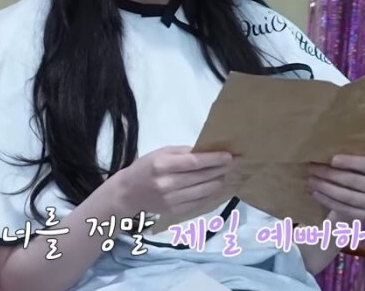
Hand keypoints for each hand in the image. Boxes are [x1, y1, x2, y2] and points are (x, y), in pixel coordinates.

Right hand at [109, 146, 233, 219]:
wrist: (128, 194)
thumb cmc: (145, 167)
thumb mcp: (161, 153)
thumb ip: (183, 152)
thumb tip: (206, 152)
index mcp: (164, 165)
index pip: (195, 162)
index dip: (214, 160)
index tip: (229, 156)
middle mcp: (168, 184)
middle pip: (201, 177)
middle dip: (220, 170)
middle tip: (236, 163)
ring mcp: (172, 201)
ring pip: (203, 192)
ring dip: (218, 182)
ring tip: (227, 175)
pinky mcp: (174, 212)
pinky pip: (198, 204)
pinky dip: (210, 196)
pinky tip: (216, 188)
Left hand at [307, 154, 364, 221]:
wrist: (358, 197)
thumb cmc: (353, 173)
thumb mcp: (355, 163)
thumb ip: (348, 156)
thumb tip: (325, 146)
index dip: (350, 162)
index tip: (332, 159)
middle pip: (354, 181)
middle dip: (330, 174)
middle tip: (311, 168)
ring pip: (347, 196)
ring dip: (326, 188)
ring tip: (311, 181)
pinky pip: (344, 209)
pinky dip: (328, 201)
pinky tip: (315, 193)